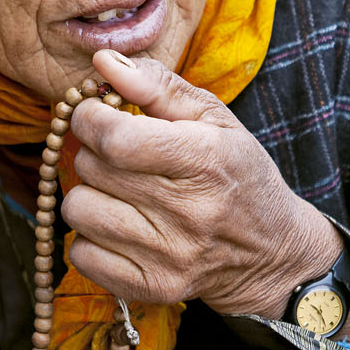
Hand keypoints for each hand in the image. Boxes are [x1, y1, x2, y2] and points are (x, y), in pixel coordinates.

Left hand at [61, 49, 341, 316]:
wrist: (271, 252)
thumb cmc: (237, 175)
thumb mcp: (213, 118)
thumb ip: (156, 85)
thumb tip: (102, 61)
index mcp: (205, 160)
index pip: (115, 138)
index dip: (90, 119)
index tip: (95, 115)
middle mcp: (188, 213)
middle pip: (91, 168)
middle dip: (93, 151)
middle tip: (118, 155)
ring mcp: (168, 256)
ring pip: (79, 210)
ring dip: (89, 193)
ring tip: (120, 191)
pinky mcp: (151, 288)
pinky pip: (81, 255)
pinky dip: (90, 237)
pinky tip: (120, 226)